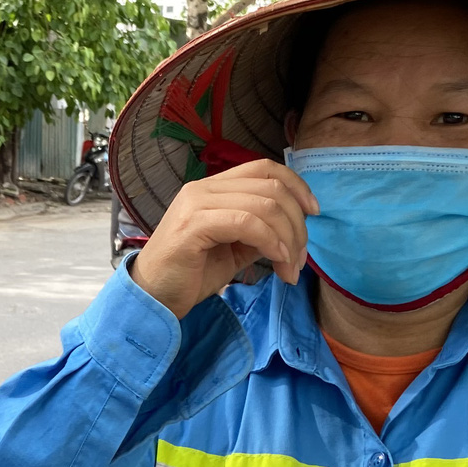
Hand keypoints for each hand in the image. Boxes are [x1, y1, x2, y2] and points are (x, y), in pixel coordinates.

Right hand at [129, 159, 318, 318]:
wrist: (153, 298)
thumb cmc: (191, 275)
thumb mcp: (234, 249)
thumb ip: (260, 232)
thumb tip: (295, 230)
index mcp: (212, 188)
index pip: (263, 168)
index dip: (296, 185)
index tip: (313, 212)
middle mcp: (203, 189)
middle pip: (270, 188)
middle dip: (297, 224)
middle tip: (299, 259)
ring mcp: (196, 204)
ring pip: (263, 205)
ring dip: (288, 239)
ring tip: (289, 268)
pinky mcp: (193, 225)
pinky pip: (246, 223)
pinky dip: (270, 242)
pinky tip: (277, 262)